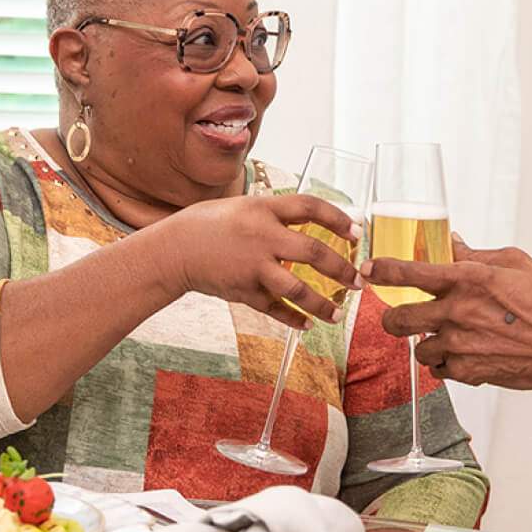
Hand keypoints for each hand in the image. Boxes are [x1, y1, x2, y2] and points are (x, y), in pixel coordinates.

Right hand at [152, 193, 362, 329]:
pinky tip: (307, 325)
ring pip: (296, 289)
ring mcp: (252, 266)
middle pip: (312, 252)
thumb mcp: (244, 206)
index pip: (310, 207)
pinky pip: (274, 308)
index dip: (338, 219)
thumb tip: (312, 219)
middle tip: (359, 281)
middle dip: (341, 269)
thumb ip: (276, 214)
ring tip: (339, 314)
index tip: (358, 233)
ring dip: (322, 305)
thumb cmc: (209, 224)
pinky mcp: (242, 290)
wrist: (173, 249)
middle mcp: (261, 236)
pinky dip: (292, 319)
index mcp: (263, 209)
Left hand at [361, 235, 531, 389]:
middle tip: (403, 314)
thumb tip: (452, 245)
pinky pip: (438, 370)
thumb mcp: (516, 263)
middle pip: (397, 319)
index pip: (408, 273)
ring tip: (448, 336)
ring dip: (426, 341)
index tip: (369, 270)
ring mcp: (460, 346)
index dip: (381, 270)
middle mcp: (457, 313)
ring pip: (417, 348)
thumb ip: (476, 255)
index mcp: (468, 280)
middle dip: (395, 316)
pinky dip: (445, 363)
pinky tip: (464, 352)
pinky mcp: (468, 372)